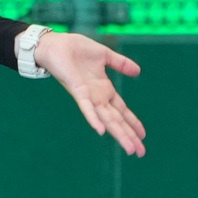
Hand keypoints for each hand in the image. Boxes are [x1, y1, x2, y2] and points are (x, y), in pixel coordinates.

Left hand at [34, 31, 145, 156]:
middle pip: (117, 120)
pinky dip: (94, 119)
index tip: (143, 136)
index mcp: (104, 89)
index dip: (133, 122)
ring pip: (106, 119)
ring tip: (129, 149)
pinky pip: (87, 107)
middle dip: (129, 135)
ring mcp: (88, 96)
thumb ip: (121, 64)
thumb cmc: (74, 50)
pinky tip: (101, 131)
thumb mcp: (104, 55)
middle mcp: (97, 97)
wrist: (54, 45)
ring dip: (118, 133)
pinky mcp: (77, 91)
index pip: (122, 110)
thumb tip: (138, 71)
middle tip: (141, 152)